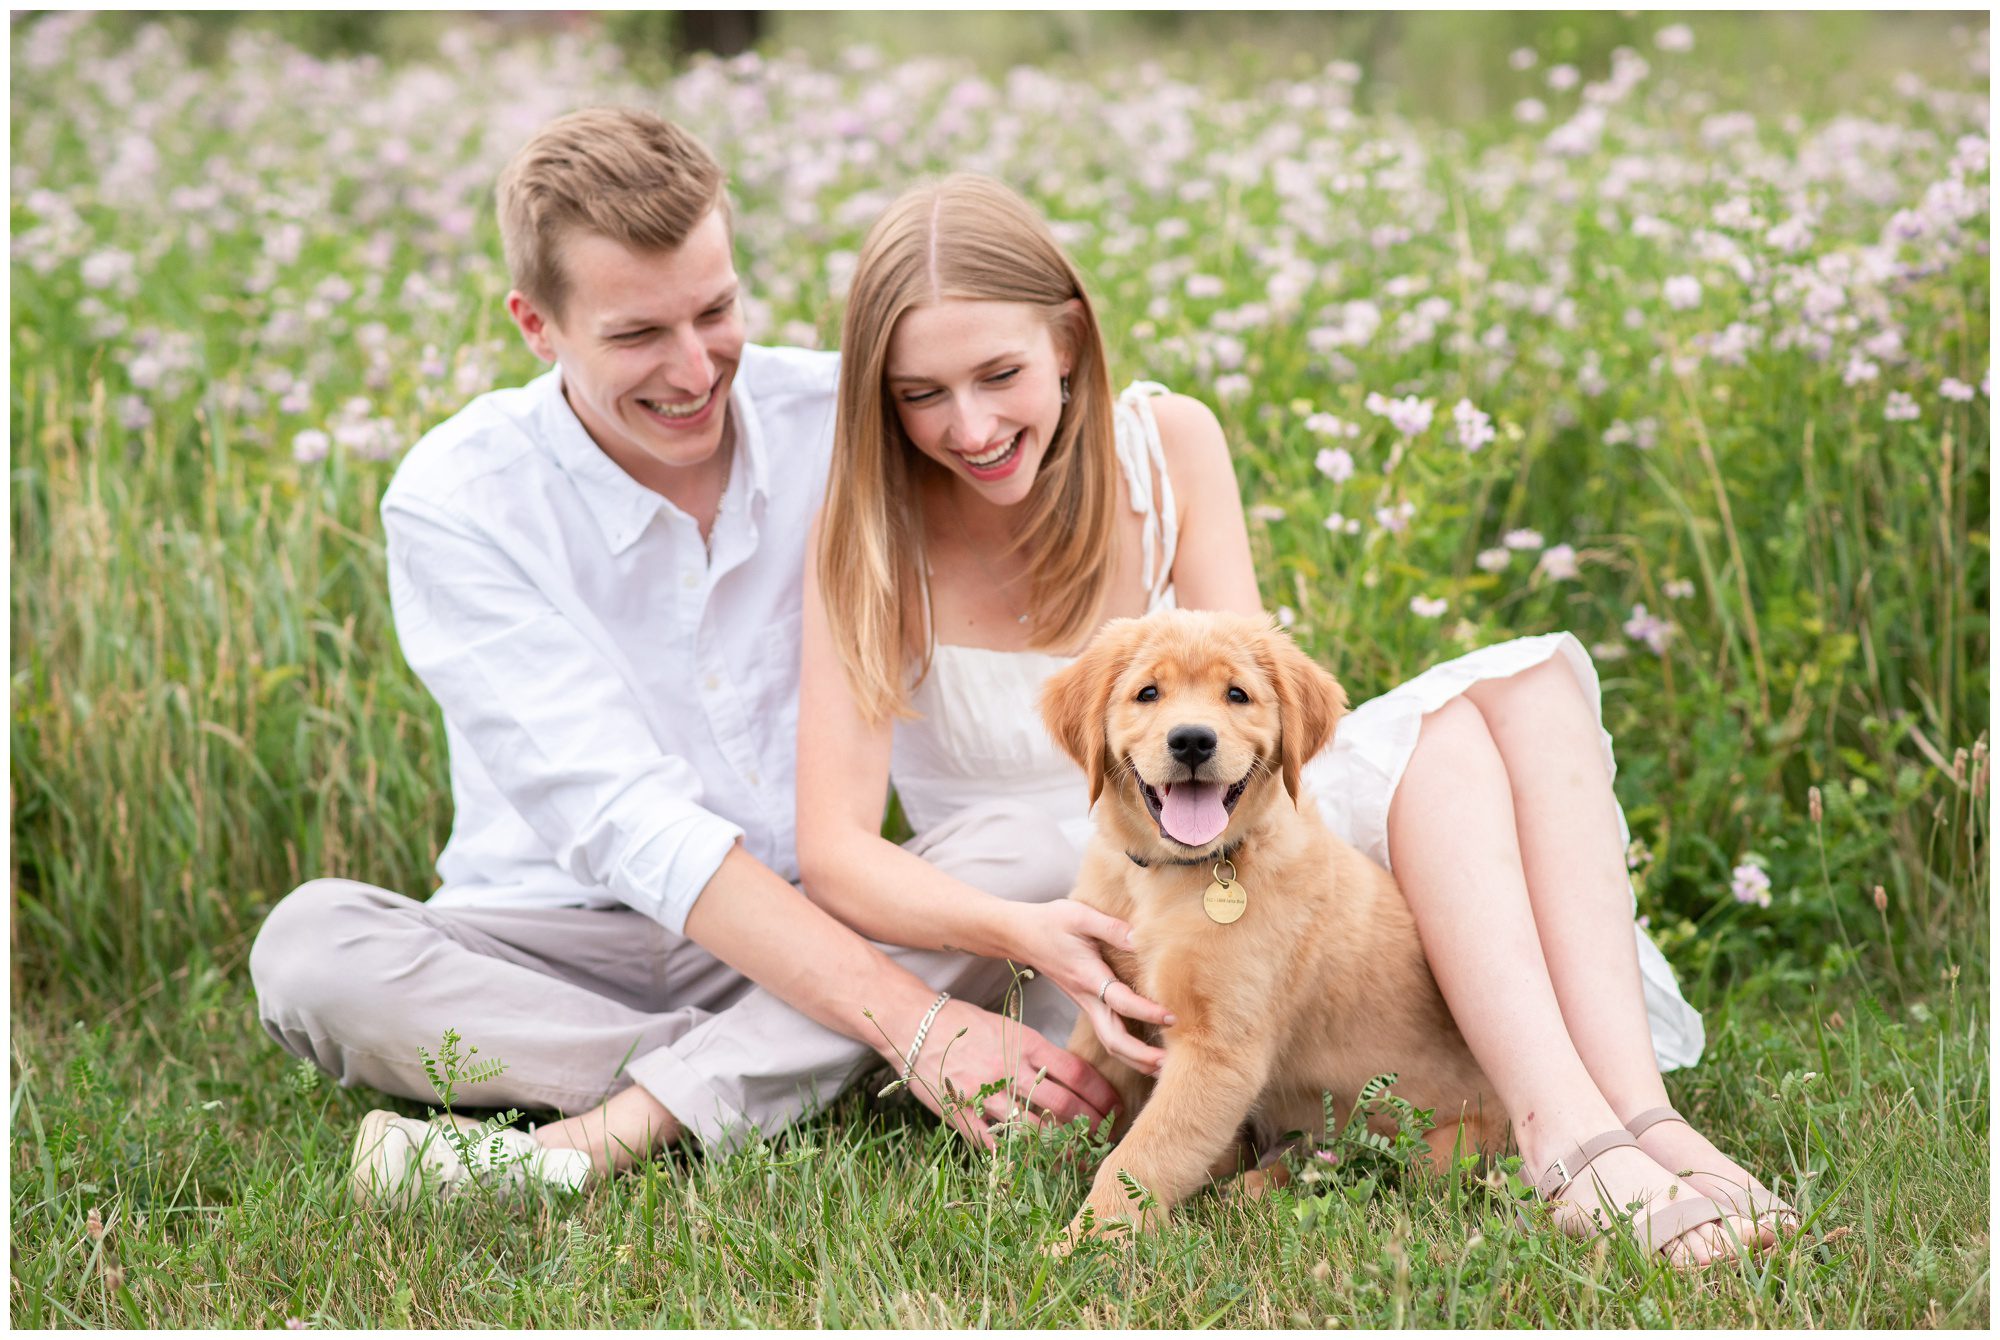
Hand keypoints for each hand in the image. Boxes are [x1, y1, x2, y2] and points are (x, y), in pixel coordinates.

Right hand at [898, 1000, 1120, 1149]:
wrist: (917, 1026)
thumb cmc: (968, 1026)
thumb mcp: (1010, 1028)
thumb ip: (1039, 1053)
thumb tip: (1075, 1080)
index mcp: (1025, 1044)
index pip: (1077, 1073)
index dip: (1102, 1095)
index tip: (1116, 1108)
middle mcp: (1009, 1070)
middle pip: (1063, 1106)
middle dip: (1092, 1126)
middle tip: (1106, 1137)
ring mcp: (985, 1095)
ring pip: (1035, 1131)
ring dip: (1062, 1148)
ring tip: (1080, 1156)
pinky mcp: (963, 1115)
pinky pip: (996, 1144)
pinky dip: (1017, 1157)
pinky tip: (1035, 1165)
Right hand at [1003, 901, 1173, 1074]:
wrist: (1020, 935)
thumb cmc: (1051, 922)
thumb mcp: (1080, 916)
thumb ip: (1112, 928)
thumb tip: (1142, 939)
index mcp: (1087, 977)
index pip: (1120, 1001)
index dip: (1146, 1011)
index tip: (1172, 1017)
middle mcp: (1087, 998)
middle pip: (1113, 1039)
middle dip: (1141, 1056)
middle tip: (1171, 1063)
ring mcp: (1086, 1005)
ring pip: (1111, 1043)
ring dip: (1136, 1060)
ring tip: (1164, 1066)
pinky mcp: (1088, 1005)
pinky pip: (1109, 1034)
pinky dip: (1128, 1050)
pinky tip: (1148, 1053)